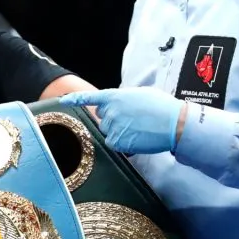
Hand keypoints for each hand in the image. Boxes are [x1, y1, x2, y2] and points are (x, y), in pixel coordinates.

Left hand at [58, 87, 186, 154]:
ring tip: (139, 129)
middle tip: (133, 121)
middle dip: (113, 120)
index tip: (64, 101)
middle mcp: (110, 110)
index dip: (76, 99)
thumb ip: (124, 98)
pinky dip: (123, 144)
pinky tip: (137, 139)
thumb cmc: (162, 107)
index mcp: (115, 96)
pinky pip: (113, 144)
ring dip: (119, 132)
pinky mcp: (117, 141)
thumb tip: (119, 104)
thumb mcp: (141, 94)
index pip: (91, 97)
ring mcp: (112, 126)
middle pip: (102, 118)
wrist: (174, 123)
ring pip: (108, 132)